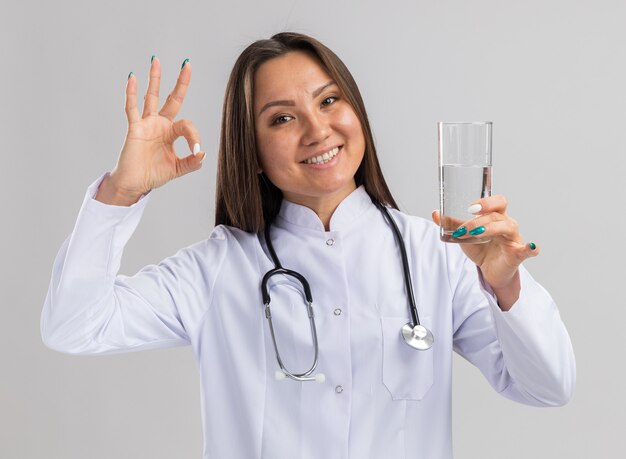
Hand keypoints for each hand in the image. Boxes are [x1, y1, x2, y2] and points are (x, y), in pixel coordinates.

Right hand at [96, 57, 204, 204]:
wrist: (135, 184)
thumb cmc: (154, 174)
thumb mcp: (178, 169)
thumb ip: (191, 163)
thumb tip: (202, 154)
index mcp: (172, 132)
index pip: (187, 125)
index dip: (194, 136)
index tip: (196, 151)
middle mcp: (160, 124)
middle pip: (172, 98)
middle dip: (180, 82)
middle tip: (186, 64)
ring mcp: (147, 124)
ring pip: (152, 97)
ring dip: (155, 78)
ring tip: (156, 60)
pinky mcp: (135, 128)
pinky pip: (132, 108)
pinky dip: (132, 93)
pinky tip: (133, 78)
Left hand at [432, 196, 538, 308]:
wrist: (490, 271)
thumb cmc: (481, 248)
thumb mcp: (464, 235)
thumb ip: (451, 224)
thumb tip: (435, 213)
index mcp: (496, 217)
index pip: (498, 202)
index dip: (487, 202)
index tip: (470, 207)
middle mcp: (507, 225)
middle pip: (498, 215)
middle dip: (479, 220)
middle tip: (464, 228)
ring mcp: (513, 239)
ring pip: (508, 227)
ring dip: (489, 229)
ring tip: (474, 234)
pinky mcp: (517, 254)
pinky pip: (528, 250)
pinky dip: (531, 248)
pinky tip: (532, 246)